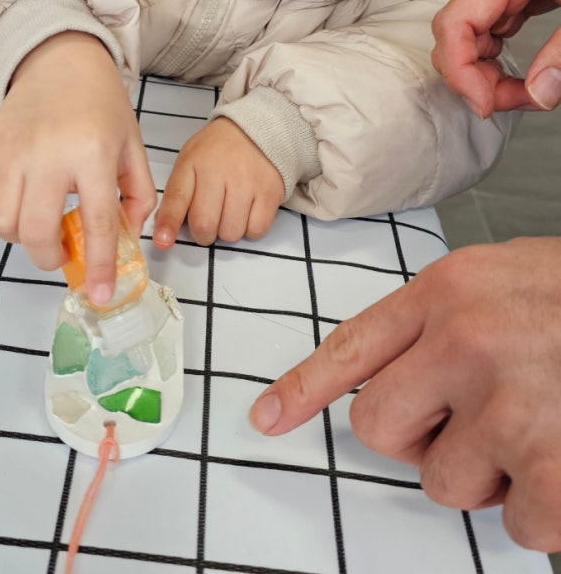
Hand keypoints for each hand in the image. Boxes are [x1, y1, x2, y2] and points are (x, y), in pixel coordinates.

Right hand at [0, 32, 155, 302]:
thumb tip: (128, 236)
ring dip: (23, 237)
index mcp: (92, 154)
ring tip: (43, 222)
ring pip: (3, 223)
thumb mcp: (131, 145)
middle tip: (63, 254)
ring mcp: (12, 153)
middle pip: (35, 233)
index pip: (94, 223)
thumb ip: (137, 193)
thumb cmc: (99, 104)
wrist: (57, 60)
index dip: (97, 265)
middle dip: (49, 258)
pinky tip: (29, 194)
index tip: (98, 293)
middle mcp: (47, 155)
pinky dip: (8, 210)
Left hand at [152, 117, 284, 247]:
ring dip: (227, 232)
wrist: (255, 130)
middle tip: (207, 223)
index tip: (162, 241)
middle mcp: (220, 172)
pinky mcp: (270, 193)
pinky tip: (247, 213)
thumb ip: (177, 194)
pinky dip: (250, 229)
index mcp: (194, 163)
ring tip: (229, 212)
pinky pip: (256, 230)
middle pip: (205, 225)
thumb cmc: (216, 150)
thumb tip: (164, 231)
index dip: (168, 224)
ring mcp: (248, 183)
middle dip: (202, 234)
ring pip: (231, 233)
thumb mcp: (189, 161)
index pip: (178, 198)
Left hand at [249, 236, 560, 551]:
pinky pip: (514, 522)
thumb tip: (389, 372)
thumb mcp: (502, 276)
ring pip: (443, 482)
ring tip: (536, 422)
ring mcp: (511, 410)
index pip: (353, 346)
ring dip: (484, 469)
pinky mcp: (555, 474)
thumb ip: (439, 317)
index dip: (302, 388)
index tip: (266, 417)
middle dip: (418, 435)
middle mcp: (467, 345)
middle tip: (469, 415)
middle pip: (380, 429)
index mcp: (450, 291)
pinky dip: (540, 504)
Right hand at [431, 0, 560, 116]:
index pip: (455, 23)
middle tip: (521, 101)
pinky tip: (518, 74)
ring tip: (525, 92)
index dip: (460, 70)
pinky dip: (493, 60)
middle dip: (476, 79)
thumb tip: (539, 95)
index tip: (484, 104)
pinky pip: (480, 32)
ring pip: (464, 39)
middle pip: (453, 36)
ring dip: (485, 73)